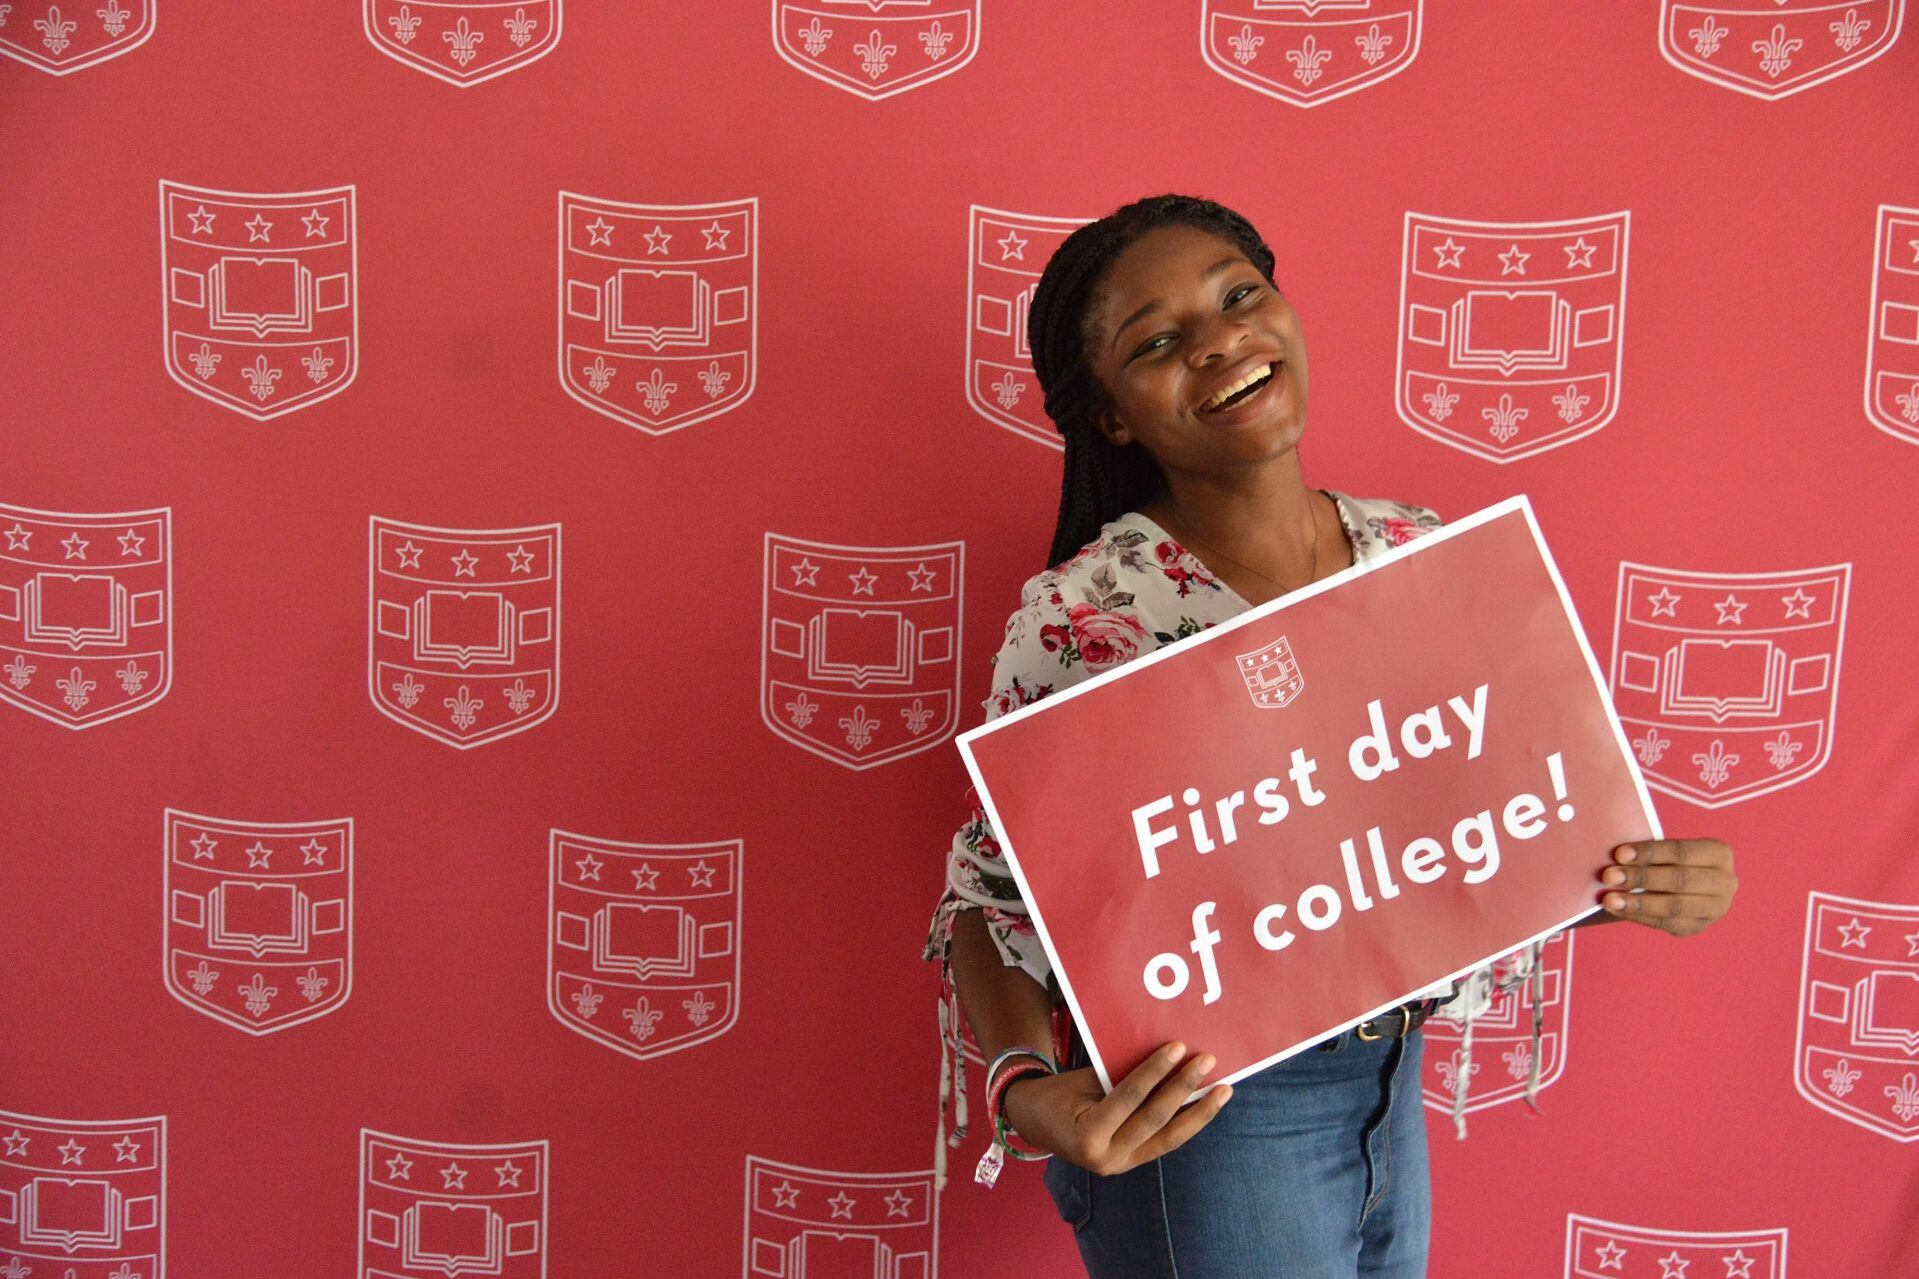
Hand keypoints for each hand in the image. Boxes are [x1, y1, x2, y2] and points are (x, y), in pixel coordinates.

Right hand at [1000, 1041, 1230, 1175]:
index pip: (1130, 1097)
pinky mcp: (1131, 1163)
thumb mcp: (1081, 1081)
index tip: (1178, 1047)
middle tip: (1207, 1061)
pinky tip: (1204, 1105)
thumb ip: (1118, 1075)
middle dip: (1184, 1089)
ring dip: (1199, 1112)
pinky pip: (1164, 1142)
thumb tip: (1162, 1056)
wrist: (1034, 1125)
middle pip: (1156, 1120)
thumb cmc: (1055, 1095)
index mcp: (1088, 1136)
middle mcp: (1107, 1159)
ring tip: (1223, 1090)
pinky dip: (1186, 1122)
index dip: (1155, 1071)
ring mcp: (1121, 1166)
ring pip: (1169, 1138)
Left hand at [1598, 838, 1737, 937]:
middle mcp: (1724, 883)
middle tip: (1609, 876)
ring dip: (1638, 903)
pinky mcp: (1698, 926)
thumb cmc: (1670, 860)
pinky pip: (1666, 924)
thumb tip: (1617, 857)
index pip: (1682, 852)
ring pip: (1674, 907)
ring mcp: (1715, 908)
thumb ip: (1650, 853)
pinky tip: (1618, 909)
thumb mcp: (1668, 850)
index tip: (1619, 854)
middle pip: (1680, 880)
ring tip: (1609, 899)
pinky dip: (1639, 916)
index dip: (1650, 853)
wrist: (1684, 885)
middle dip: (1641, 878)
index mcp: (1719, 854)